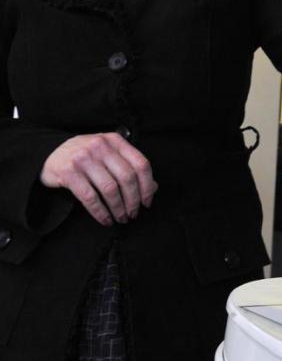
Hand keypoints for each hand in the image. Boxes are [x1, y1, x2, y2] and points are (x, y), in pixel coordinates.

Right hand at [40, 133, 157, 225]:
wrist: (50, 153)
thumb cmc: (85, 155)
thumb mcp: (109, 154)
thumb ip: (129, 166)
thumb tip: (152, 188)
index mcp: (115, 141)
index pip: (140, 163)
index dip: (147, 186)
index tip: (147, 202)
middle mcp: (101, 146)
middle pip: (127, 177)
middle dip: (133, 200)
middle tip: (133, 214)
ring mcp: (84, 159)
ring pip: (110, 189)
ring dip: (118, 208)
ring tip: (120, 218)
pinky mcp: (69, 173)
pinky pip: (90, 198)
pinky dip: (100, 212)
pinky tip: (105, 219)